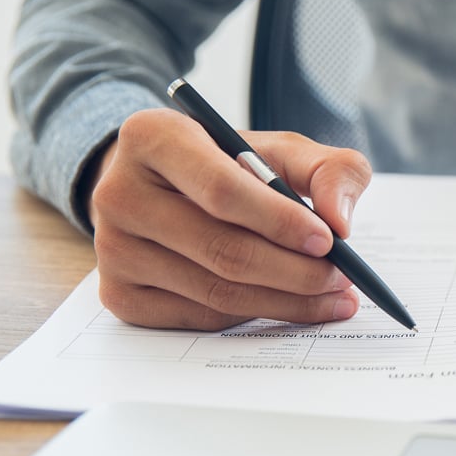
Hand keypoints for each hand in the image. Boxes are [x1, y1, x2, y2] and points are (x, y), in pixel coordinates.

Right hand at [89, 108, 370, 329]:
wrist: (163, 188)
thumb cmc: (229, 165)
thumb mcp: (281, 150)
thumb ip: (328, 169)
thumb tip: (341, 221)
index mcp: (152, 137)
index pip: (221, 189)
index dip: (280, 220)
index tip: (329, 240)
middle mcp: (118, 193)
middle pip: (222, 249)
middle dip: (295, 271)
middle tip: (342, 279)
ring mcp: (112, 250)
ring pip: (215, 292)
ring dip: (285, 301)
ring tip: (332, 296)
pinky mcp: (119, 295)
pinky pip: (201, 317)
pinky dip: (253, 315)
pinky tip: (286, 304)